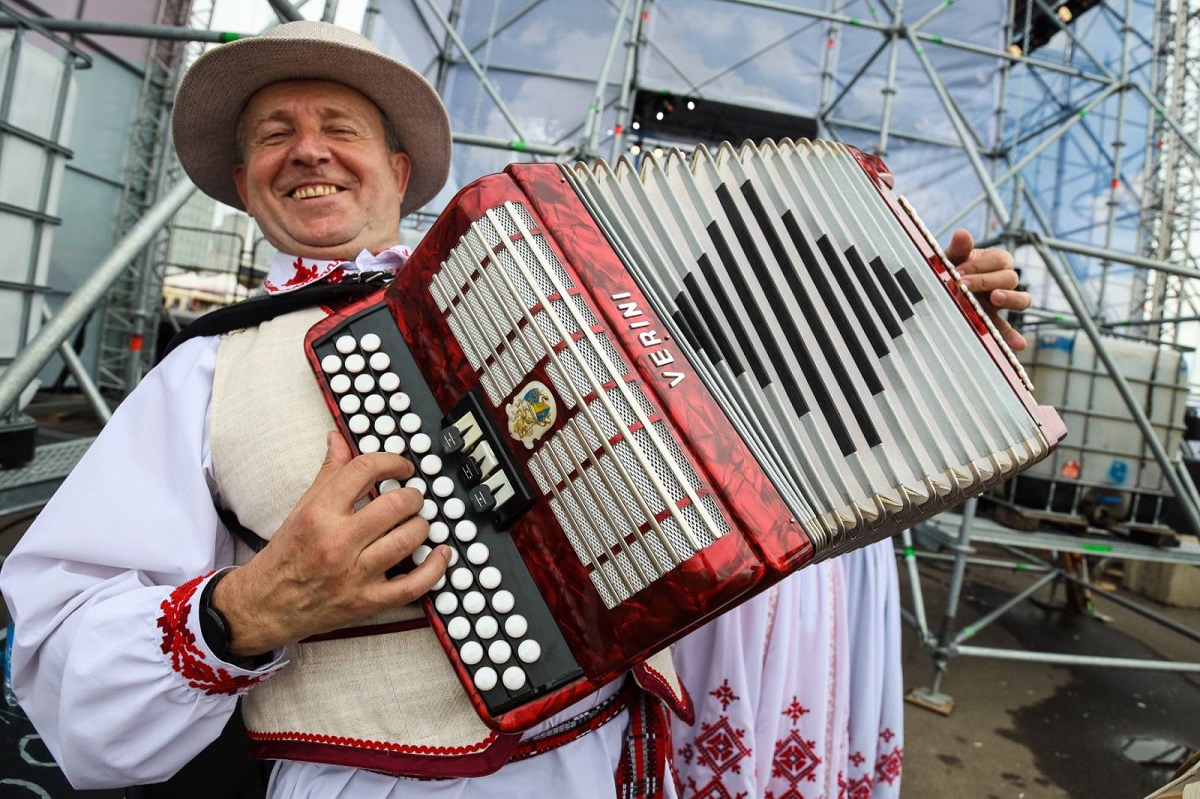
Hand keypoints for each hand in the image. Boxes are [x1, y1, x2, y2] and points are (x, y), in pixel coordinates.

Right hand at [212, 432, 449, 656]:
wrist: (265, 605)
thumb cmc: (286, 555)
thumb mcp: (302, 508)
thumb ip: (328, 474)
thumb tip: (339, 439)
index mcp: (320, 514)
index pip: (365, 470)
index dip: (391, 462)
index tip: (401, 467)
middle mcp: (337, 542)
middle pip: (395, 505)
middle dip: (413, 496)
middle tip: (412, 497)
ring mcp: (354, 574)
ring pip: (408, 540)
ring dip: (422, 525)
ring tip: (418, 522)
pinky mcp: (367, 601)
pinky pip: (413, 585)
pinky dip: (435, 568)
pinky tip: (441, 554)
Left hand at [944, 229, 1031, 350]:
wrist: (937, 289)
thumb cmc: (948, 270)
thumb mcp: (950, 258)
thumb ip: (958, 249)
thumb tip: (962, 234)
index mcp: (996, 262)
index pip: (999, 260)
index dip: (979, 265)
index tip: (957, 271)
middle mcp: (1003, 282)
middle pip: (1011, 278)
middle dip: (987, 281)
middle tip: (964, 286)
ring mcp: (1001, 303)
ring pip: (1021, 300)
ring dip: (1010, 300)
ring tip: (995, 299)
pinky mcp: (994, 322)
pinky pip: (1007, 329)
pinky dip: (1013, 337)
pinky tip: (1019, 345)